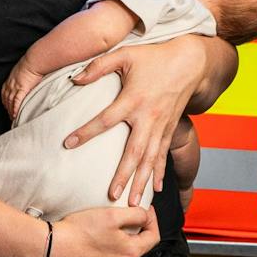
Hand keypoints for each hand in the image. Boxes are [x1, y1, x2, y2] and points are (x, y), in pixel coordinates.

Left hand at [1, 63, 44, 120]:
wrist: (34, 61)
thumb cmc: (30, 64)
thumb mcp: (22, 70)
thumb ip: (22, 77)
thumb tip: (26, 80)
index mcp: (10, 80)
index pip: (5, 94)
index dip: (5, 102)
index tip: (7, 107)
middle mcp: (10, 84)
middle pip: (6, 100)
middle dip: (7, 109)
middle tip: (10, 116)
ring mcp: (15, 87)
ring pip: (10, 102)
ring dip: (11, 111)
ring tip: (13, 118)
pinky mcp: (22, 89)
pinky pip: (17, 101)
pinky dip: (15, 109)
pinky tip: (15, 114)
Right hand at [45, 205, 158, 256]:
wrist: (51, 251)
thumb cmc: (78, 232)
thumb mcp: (111, 215)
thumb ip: (135, 215)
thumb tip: (146, 217)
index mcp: (130, 253)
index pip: (154, 237)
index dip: (151, 221)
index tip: (145, 212)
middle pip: (134, 251)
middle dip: (128, 237)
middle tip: (113, 224)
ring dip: (113, 252)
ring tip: (96, 239)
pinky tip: (89, 254)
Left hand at [65, 37, 207, 205]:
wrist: (189, 62)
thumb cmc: (153, 57)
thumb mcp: (124, 55)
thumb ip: (98, 66)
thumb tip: (74, 79)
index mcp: (133, 99)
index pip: (105, 119)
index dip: (86, 132)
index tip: (67, 144)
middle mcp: (148, 117)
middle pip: (133, 152)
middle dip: (123, 175)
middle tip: (112, 196)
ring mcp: (161, 126)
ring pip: (150, 159)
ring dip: (142, 182)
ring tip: (133, 202)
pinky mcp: (169, 129)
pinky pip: (164, 155)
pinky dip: (160, 173)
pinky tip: (157, 189)